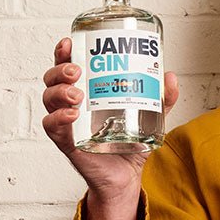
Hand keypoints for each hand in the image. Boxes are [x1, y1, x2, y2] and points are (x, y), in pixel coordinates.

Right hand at [42, 37, 179, 219]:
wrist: (126, 178)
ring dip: (59, 91)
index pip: (68, 66)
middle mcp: (71, 104)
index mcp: (87, 92)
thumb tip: (170, 76)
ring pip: (49, 99)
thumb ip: (162, 100)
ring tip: (77, 93)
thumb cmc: (130, 143)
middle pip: (52, 78)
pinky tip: (72, 114)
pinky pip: (52, 126)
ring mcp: (67, 123)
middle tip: (77, 71)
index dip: (64, 52)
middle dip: (60, 69)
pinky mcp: (67, 142)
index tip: (70, 42)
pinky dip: (58, 118)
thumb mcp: (150, 118)